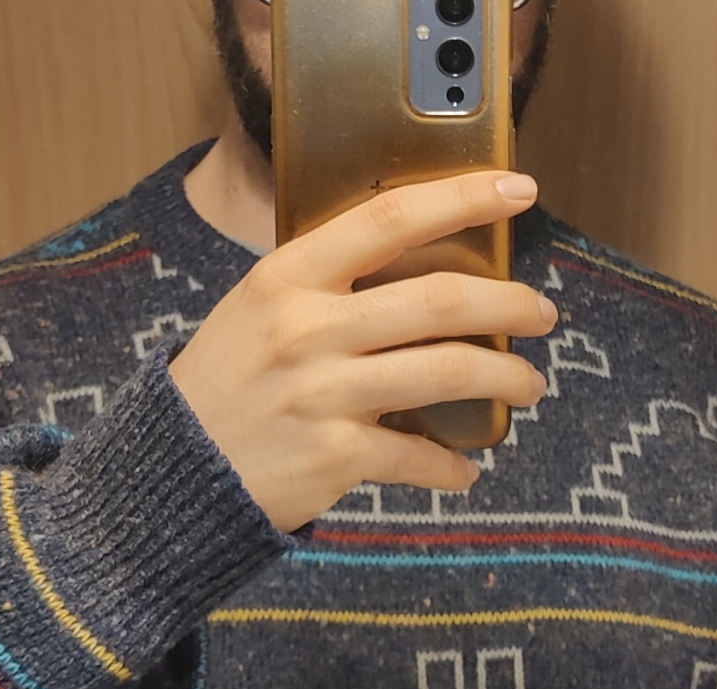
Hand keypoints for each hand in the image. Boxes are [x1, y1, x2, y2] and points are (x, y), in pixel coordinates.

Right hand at [169, 171, 557, 531]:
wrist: (173, 471)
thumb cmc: (226, 385)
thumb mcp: (259, 310)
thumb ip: (327, 286)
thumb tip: (420, 274)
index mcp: (289, 277)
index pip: (391, 219)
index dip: (465, 198)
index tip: (519, 190)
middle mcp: (309, 329)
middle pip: (440, 302)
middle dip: (510, 306)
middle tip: (543, 314)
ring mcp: (324, 394)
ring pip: (447, 375)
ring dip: (506, 379)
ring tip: (530, 386)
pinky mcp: (335, 455)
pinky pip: (418, 457)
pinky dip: (452, 468)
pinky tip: (464, 471)